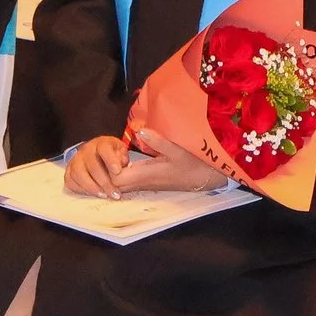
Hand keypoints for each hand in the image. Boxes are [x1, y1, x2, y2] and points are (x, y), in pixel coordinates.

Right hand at [63, 134, 132, 197]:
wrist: (98, 153)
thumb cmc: (112, 154)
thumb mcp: (121, 152)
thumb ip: (123, 158)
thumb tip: (120, 167)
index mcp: (101, 143)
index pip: (104, 149)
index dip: (111, 160)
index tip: (118, 172)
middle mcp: (86, 150)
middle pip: (92, 166)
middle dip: (104, 182)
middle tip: (114, 193)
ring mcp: (76, 160)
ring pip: (78, 174)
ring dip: (92, 187)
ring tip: (103, 195)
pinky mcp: (69, 170)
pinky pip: (70, 181)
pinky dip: (80, 189)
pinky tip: (91, 194)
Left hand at [114, 127, 230, 193]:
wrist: (207, 178)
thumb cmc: (193, 164)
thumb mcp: (178, 150)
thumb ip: (158, 141)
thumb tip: (139, 130)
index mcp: (146, 175)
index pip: (115, 178)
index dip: (109, 167)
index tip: (115, 152)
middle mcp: (142, 182)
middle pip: (114, 183)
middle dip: (108, 170)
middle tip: (113, 152)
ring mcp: (145, 184)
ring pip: (120, 184)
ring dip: (115, 171)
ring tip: (119, 155)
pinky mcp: (149, 183)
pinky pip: (128, 182)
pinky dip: (122, 172)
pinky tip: (127, 160)